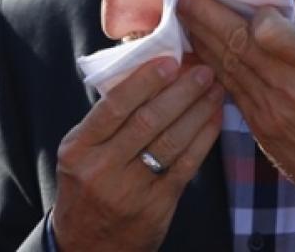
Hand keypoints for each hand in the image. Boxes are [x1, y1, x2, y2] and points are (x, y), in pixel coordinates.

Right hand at [52, 56, 223, 250]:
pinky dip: (204, 138)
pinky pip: (186, 165)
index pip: (114, 106)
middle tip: (203, 70)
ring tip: (215, 89)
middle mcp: (102, 169)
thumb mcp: (81, 152)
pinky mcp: (157, 206)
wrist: (88, 246)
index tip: (170, 61)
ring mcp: (130, 190)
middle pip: (147, 120)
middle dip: (181, 92)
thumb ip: (107, 120)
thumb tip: (149, 73)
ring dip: (198, 111)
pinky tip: (215, 118)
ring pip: (171, 141)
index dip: (145, 81)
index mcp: (79, 148)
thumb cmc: (88, 185)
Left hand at [178, 0, 294, 230]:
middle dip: (204, 18)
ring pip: (227, 68)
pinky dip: (212, 67)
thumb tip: (268, 17)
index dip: (229, 11)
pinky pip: (231, 91)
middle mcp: (283, 90)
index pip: (258, 31)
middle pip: (235, 46)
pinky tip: (200, 54)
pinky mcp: (260, 131)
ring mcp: (267, 113)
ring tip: (183, 16)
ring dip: (201, 40)